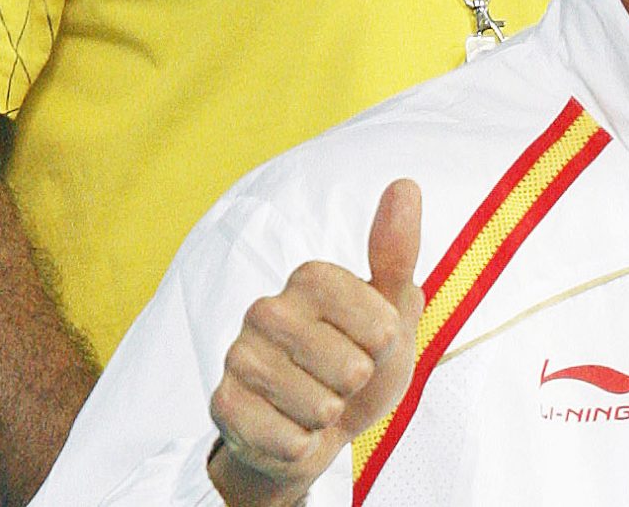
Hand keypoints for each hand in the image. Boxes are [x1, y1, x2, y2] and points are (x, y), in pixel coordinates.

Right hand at [205, 180, 423, 506]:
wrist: (315, 429)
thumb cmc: (359, 362)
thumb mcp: (394, 313)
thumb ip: (398, 253)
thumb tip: (404, 184)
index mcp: (311, 277)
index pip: (381, 324)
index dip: (386, 348)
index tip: (371, 345)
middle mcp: (267, 308)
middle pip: (351, 369)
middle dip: (356, 387)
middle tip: (340, 379)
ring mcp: (240, 355)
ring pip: (320, 407)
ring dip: (328, 418)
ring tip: (314, 403)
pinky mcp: (223, 404)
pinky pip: (289, 440)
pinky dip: (301, 445)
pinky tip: (289, 427)